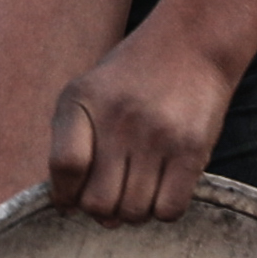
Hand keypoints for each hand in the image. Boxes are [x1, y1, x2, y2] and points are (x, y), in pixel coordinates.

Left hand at [45, 19, 241, 218]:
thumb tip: (70, 207)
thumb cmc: (131, 78)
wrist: (191, 44)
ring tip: (137, 190)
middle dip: (101, 211)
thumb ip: (69, 142)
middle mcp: (118, 118)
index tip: (71, 199)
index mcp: (82, 100)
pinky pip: (169, 211)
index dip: (65, 195)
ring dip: (132, 212)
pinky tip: (161, 189)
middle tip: (111, 196)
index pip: (65, 167)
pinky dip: (161, 210)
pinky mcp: (192, 149)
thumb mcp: (87, 92)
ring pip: (133, 213)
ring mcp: (157, 135)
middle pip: (98, 202)